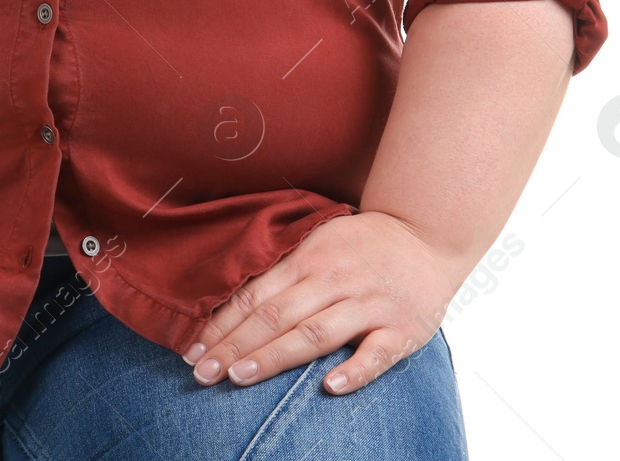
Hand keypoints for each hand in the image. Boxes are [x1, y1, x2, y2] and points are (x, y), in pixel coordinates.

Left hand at [183, 210, 467, 393]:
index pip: (255, 296)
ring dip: (275, 356)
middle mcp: (334, 280)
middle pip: (275, 316)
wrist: (428, 232)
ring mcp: (369, 305)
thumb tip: (228, 300)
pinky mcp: (403, 329)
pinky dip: (355, 370)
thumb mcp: (317, 241)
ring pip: (315, 333)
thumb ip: (282, 270)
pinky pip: (377, 353)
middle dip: (234, 346)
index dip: (221, 324)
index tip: (191, 350)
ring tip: (239, 376)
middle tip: (201, 372)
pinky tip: (330, 387)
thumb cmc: (362, 243)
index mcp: (308, 259)